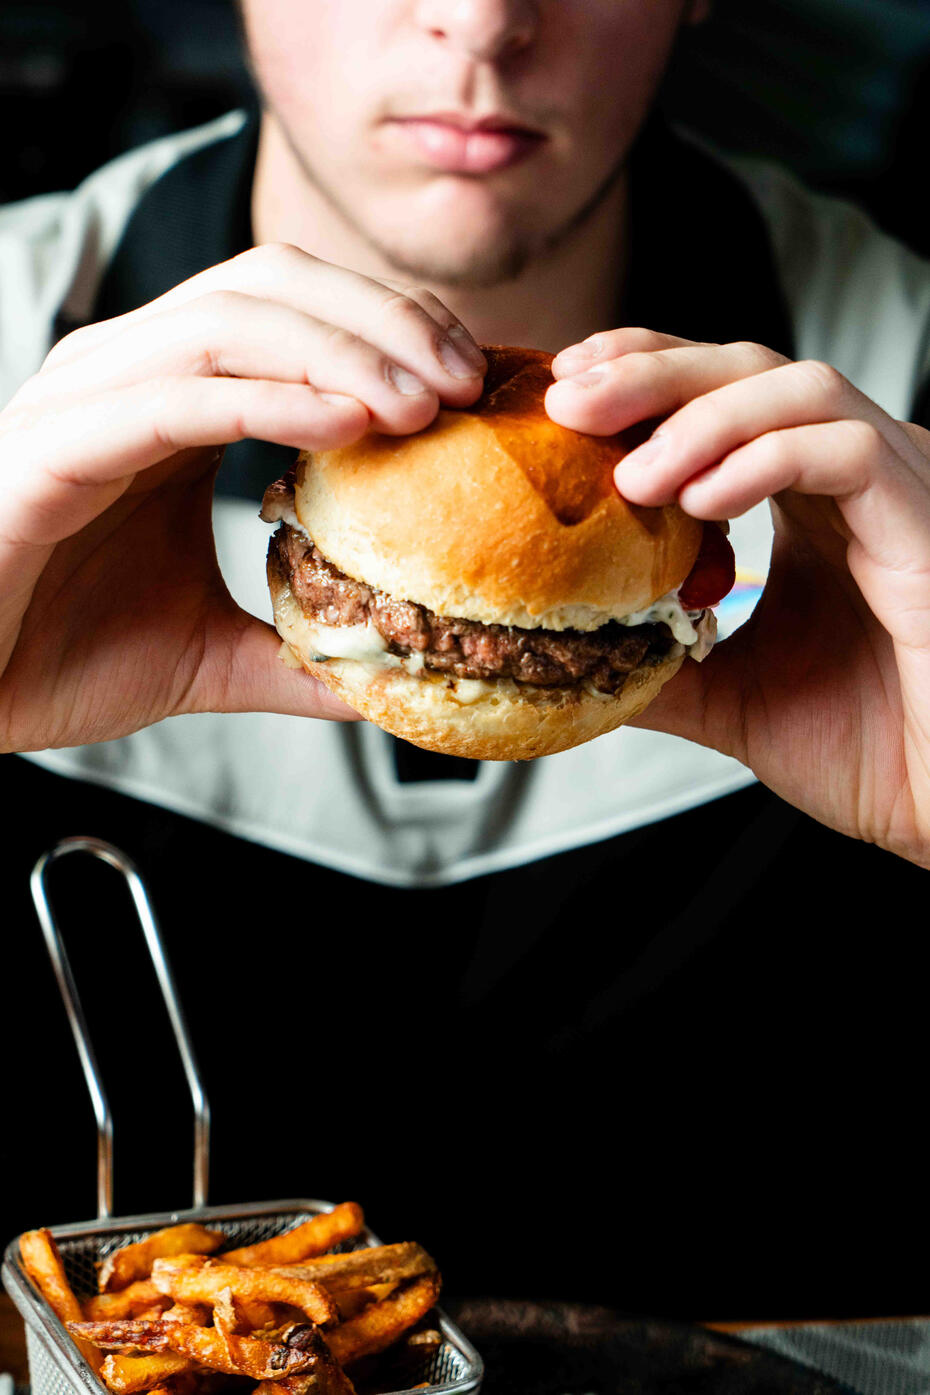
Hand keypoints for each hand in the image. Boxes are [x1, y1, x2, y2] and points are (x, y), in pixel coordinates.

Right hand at [0, 243, 485, 752]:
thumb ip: (299, 649)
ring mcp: (85, 399)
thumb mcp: (213, 652)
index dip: (391, 326)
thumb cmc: (61, 655)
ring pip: (229, 321)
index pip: (294, 311)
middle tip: (470, 380)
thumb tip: (398, 673)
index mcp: (169, 397)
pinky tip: (350, 423)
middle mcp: (126, 374)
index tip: (475, 382)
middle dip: (385, 318)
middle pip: (272, 284)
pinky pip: (178, 398)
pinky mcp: (53, 445)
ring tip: (428, 399)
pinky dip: (272, 399)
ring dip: (344, 348)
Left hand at [547, 328, 929, 867]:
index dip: (640, 375)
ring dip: (701, 418)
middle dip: (650, 372)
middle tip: (570, 401)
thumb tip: (563, 649)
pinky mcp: (926, 519)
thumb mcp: (727, 694)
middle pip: (747, 368)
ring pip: (799, 388)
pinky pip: (846, 451)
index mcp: (806, 499)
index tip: (564, 394)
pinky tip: (701, 501)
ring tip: (633, 476)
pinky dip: (765, 461)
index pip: (718, 394)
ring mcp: (896, 487)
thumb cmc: (869, 749)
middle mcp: (852, 476)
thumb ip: (653, 659)